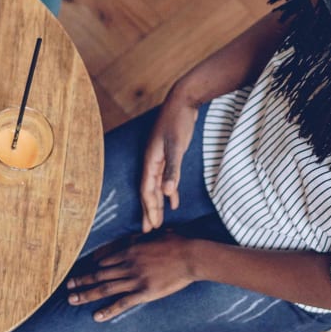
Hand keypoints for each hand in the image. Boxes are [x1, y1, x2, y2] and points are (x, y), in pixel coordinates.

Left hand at [66, 234, 197, 320]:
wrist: (190, 256)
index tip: (81, 272)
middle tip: (67, 286)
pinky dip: (108, 310)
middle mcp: (128, 264)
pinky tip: (96, 315)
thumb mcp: (152, 236)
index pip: (103, 260)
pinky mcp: (144, 292)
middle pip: (99, 274)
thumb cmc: (175, 243)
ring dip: (86, 293)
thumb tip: (129, 241)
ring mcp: (135, 279)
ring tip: (72, 299)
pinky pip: (122, 302)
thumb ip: (138, 240)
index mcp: (129, 249)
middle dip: (81, 280)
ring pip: (105, 288)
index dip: (91, 267)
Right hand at [140, 93, 198, 231]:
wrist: (183, 101)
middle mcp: (152, 162)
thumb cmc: (178, 122)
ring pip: (157, 186)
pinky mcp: (169, 155)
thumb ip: (172, 170)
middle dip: (148, 210)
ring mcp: (160, 158)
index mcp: (150, 161)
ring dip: (157, 203)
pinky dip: (169, 191)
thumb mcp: (175, 146)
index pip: (147, 191)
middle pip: (149, 191)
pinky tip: (173, 200)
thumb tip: (167, 192)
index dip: (148, 209)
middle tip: (148, 230)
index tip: (150, 227)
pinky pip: (166, 178)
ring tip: (157, 220)